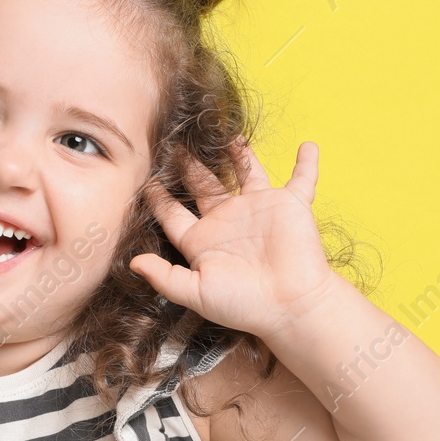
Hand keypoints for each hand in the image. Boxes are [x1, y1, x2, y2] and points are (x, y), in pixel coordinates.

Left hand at [128, 141, 339, 338]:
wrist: (291, 306)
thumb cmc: (243, 304)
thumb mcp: (195, 292)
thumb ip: (164, 277)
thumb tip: (132, 263)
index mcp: (202, 240)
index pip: (173, 213)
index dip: (158, 197)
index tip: (143, 179)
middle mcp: (228, 220)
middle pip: (204, 185)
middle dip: (190, 165)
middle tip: (176, 143)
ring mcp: (259, 210)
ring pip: (246, 173)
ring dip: (240, 155)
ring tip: (229, 134)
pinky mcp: (290, 206)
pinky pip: (302, 179)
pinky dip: (306, 164)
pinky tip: (307, 146)